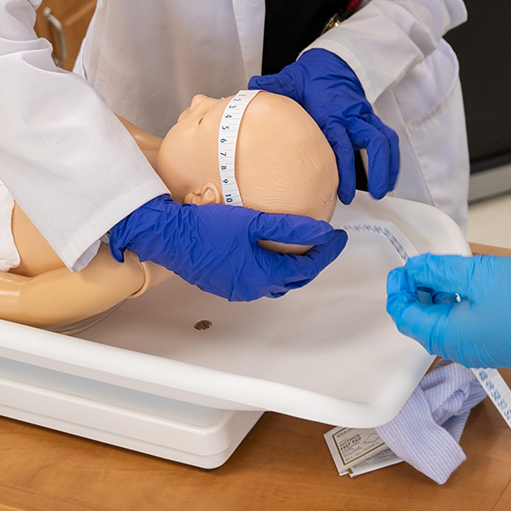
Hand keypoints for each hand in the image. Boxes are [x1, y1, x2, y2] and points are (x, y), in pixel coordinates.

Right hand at [108, 195, 345, 300]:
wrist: (171, 237)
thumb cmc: (207, 228)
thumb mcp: (255, 221)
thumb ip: (292, 227)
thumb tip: (323, 232)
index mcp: (264, 274)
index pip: (307, 267)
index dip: (327, 252)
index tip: (338, 238)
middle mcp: (252, 288)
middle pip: (294, 278)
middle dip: (313, 261)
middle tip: (326, 243)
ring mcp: (237, 289)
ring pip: (276, 282)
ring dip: (292, 269)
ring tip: (303, 248)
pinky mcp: (225, 285)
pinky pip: (258, 282)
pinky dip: (272, 270)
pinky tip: (270, 255)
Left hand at [250, 48, 398, 202]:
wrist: (333, 63)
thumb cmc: (310, 77)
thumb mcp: (290, 80)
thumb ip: (274, 86)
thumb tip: (253, 86)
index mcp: (332, 113)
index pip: (342, 144)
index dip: (344, 168)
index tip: (343, 191)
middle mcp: (352, 116)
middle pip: (374, 143)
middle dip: (377, 170)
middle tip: (374, 194)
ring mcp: (364, 118)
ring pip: (385, 141)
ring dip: (389, 166)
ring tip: (384, 190)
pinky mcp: (370, 120)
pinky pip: (387, 139)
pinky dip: (392, 158)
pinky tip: (390, 177)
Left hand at [386, 254, 510, 381]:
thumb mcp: (477, 275)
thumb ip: (440, 271)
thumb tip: (416, 269)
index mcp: (448, 336)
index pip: (406, 316)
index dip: (399, 291)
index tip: (402, 270)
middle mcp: (459, 348)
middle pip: (422, 322)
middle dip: (417, 293)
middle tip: (421, 267)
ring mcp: (477, 348)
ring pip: (443, 323)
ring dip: (437, 297)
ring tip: (444, 271)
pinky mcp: (493, 342)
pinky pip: (463, 325)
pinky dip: (456, 305)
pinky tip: (465, 286)